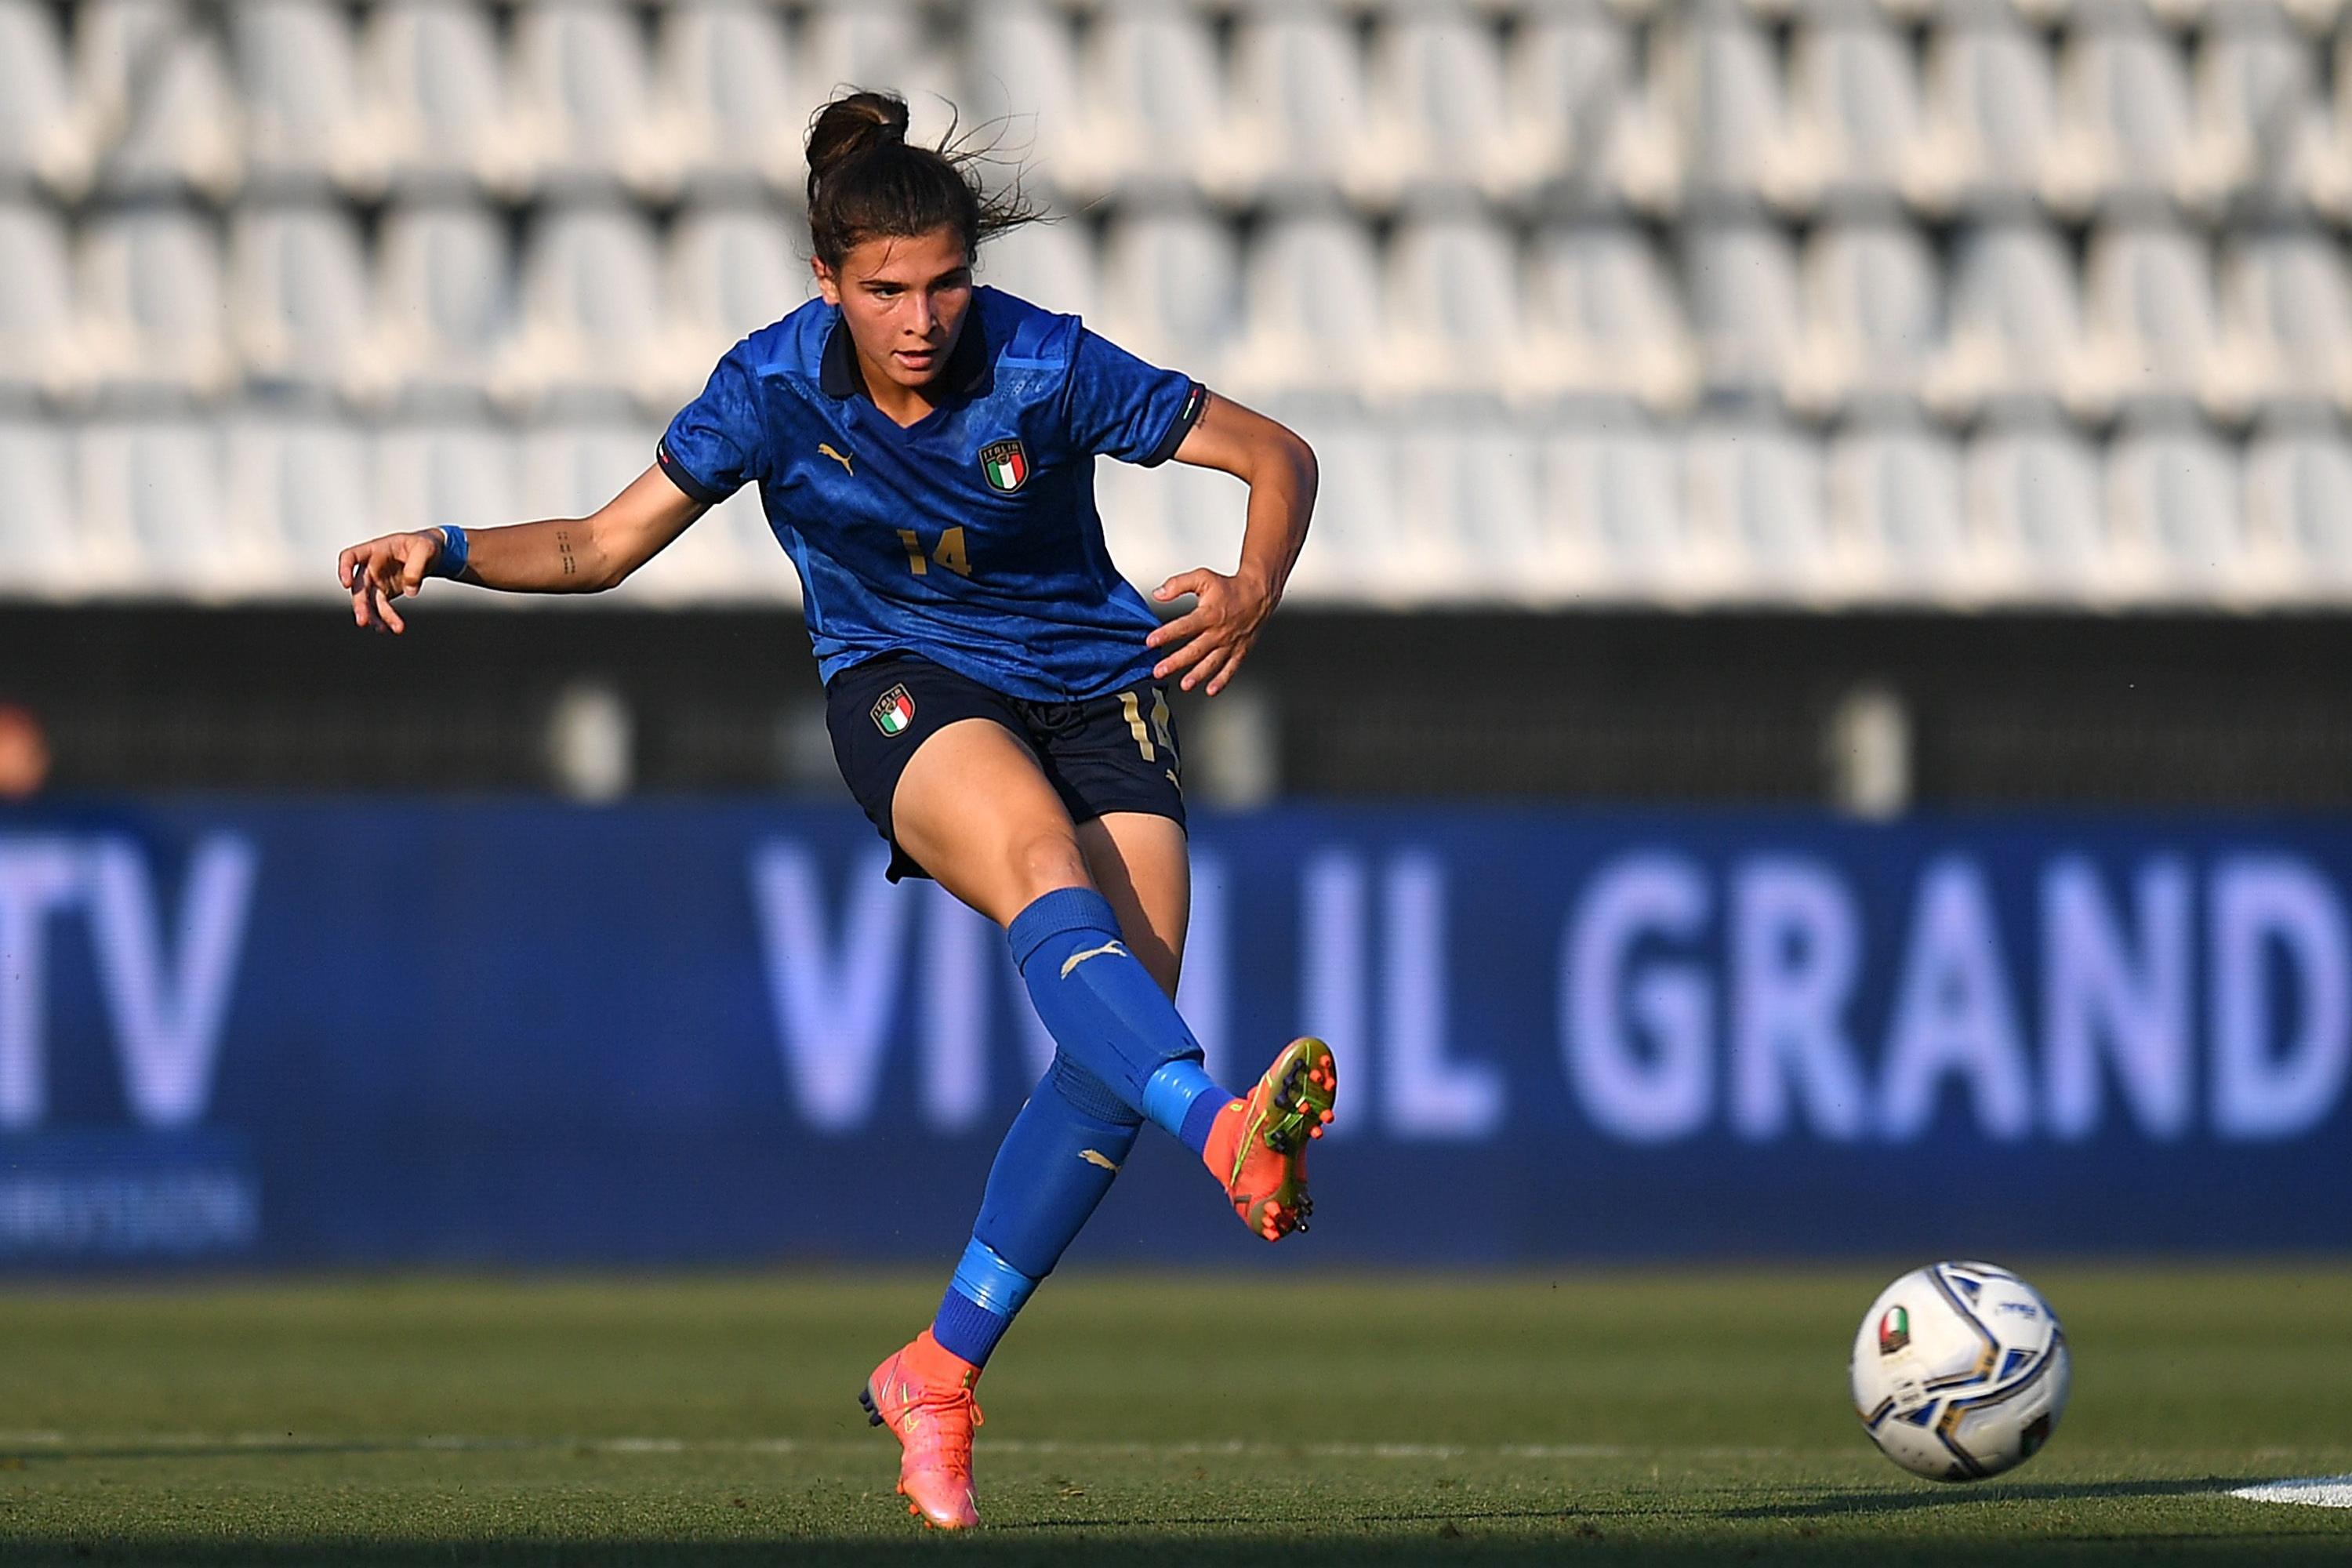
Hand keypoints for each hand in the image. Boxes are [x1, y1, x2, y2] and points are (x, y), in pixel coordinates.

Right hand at [337, 531, 443, 633]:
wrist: (430, 553)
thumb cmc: (424, 546)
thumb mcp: (426, 549)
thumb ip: (417, 567)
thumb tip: (410, 592)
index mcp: (374, 549)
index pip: (350, 556)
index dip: (344, 569)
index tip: (347, 584)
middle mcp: (370, 566)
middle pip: (359, 586)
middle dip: (360, 604)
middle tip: (362, 621)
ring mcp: (376, 581)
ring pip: (369, 601)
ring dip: (374, 616)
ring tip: (382, 629)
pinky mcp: (385, 593)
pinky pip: (381, 607)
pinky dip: (385, 618)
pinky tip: (394, 627)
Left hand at [1145, 567, 1276, 694]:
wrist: (1258, 594)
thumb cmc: (1230, 588)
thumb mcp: (1202, 578)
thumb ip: (1178, 585)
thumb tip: (1159, 594)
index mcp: (1209, 614)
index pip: (1184, 626)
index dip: (1166, 634)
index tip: (1151, 641)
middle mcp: (1219, 631)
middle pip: (1195, 650)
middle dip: (1175, 662)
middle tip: (1159, 670)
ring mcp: (1230, 643)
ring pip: (1212, 663)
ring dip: (1197, 675)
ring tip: (1184, 684)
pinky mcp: (1239, 651)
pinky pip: (1231, 668)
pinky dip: (1221, 681)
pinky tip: (1211, 689)